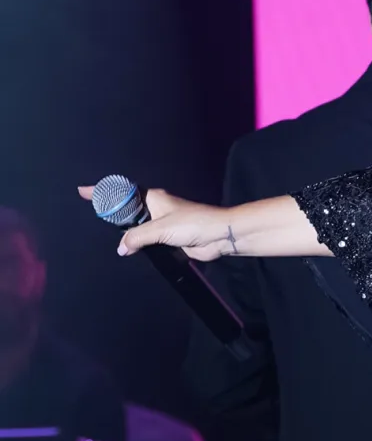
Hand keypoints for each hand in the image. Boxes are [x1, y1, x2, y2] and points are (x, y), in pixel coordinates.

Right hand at [77, 186, 233, 260]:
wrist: (219, 235)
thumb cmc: (193, 224)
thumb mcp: (160, 228)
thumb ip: (137, 237)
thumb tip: (121, 247)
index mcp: (153, 198)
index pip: (122, 193)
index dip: (103, 192)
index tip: (83, 191)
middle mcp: (156, 208)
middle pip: (127, 211)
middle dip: (111, 213)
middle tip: (92, 214)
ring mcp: (162, 224)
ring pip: (136, 227)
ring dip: (125, 232)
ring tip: (105, 235)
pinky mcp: (168, 239)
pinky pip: (146, 240)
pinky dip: (136, 243)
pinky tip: (127, 249)